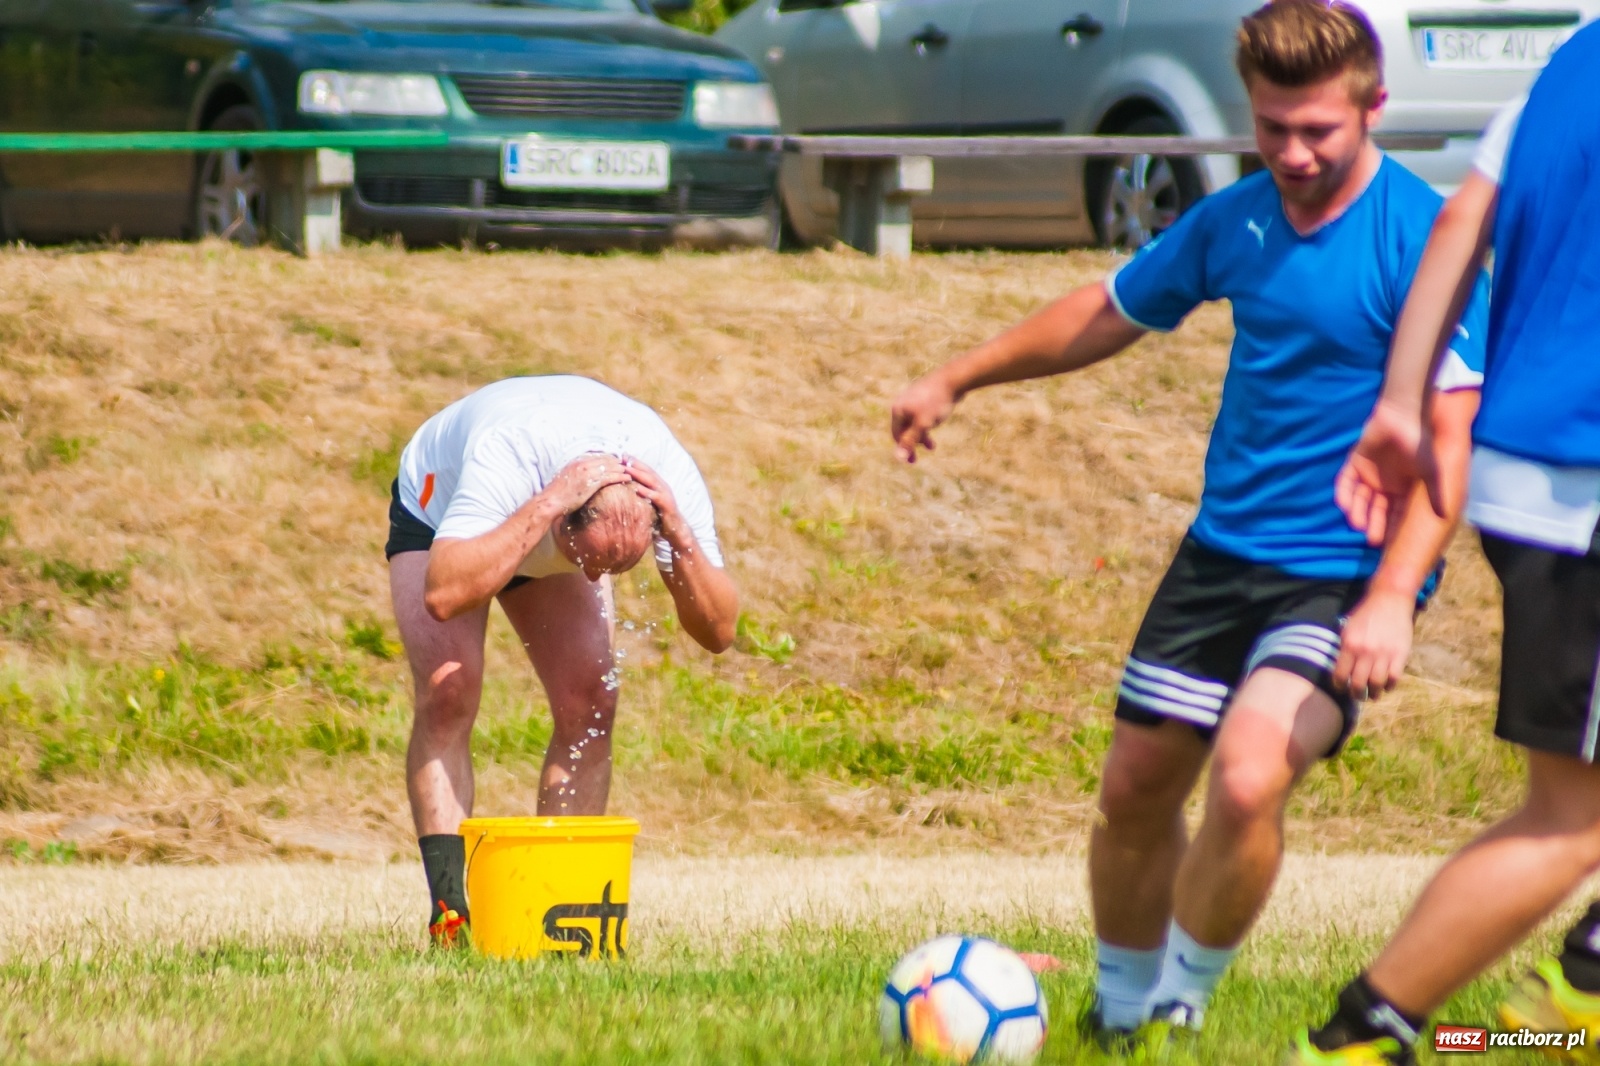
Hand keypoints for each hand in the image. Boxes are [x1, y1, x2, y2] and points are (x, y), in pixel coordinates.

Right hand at [538, 455, 632, 514]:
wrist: (551, 501)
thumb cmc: (557, 494)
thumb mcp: (566, 478)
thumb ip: (576, 474)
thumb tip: (583, 478)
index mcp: (577, 461)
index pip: (598, 455)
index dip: (609, 458)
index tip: (617, 461)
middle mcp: (583, 463)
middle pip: (606, 459)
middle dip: (618, 461)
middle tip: (629, 464)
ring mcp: (588, 472)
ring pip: (610, 466)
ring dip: (622, 468)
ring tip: (632, 471)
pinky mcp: (592, 482)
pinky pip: (610, 477)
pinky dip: (621, 476)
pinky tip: (628, 478)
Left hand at [621, 458, 690, 549]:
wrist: (676, 530)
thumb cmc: (661, 517)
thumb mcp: (650, 503)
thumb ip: (642, 494)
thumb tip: (627, 489)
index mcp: (659, 485)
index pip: (646, 470)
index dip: (635, 462)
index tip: (623, 455)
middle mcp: (663, 487)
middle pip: (648, 472)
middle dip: (636, 463)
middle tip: (624, 457)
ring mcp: (666, 495)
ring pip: (651, 481)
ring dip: (638, 474)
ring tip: (627, 468)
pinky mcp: (667, 504)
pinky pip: (655, 496)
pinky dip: (645, 491)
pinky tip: (636, 488)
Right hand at [890, 372, 957, 463]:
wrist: (951, 379)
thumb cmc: (936, 402)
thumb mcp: (923, 424)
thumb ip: (910, 441)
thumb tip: (899, 457)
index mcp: (898, 410)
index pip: (896, 435)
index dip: (904, 449)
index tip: (914, 461)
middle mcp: (902, 404)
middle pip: (904, 429)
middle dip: (914, 443)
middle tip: (925, 453)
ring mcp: (912, 400)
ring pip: (914, 423)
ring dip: (922, 435)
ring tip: (933, 445)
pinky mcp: (923, 397)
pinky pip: (921, 415)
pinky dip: (926, 424)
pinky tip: (936, 424)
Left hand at [1333, 588, 1414, 700]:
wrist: (1389, 600)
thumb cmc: (1366, 614)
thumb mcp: (1348, 627)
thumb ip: (1344, 647)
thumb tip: (1338, 666)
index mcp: (1349, 645)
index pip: (1340, 674)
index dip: (1340, 686)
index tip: (1341, 688)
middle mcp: (1365, 651)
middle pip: (1359, 683)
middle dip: (1357, 694)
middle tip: (1358, 696)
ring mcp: (1384, 654)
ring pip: (1377, 684)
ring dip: (1375, 693)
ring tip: (1373, 694)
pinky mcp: (1400, 654)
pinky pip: (1394, 677)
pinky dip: (1390, 685)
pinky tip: (1387, 685)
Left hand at [1336, 398, 1440, 546]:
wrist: (1403, 415)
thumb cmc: (1420, 443)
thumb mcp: (1431, 471)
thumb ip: (1435, 493)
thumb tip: (1444, 516)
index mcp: (1404, 488)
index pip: (1396, 512)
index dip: (1393, 526)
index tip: (1390, 542)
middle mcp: (1386, 483)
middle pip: (1376, 509)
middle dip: (1374, 523)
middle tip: (1372, 539)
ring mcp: (1369, 473)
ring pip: (1359, 498)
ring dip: (1357, 512)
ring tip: (1357, 524)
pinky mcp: (1356, 462)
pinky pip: (1346, 481)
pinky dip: (1344, 493)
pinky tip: (1344, 505)